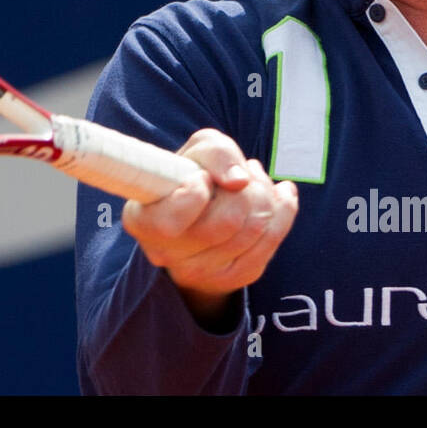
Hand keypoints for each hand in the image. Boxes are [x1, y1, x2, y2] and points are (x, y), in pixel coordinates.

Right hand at [121, 128, 298, 326]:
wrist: (201, 211)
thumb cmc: (193, 174)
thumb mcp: (197, 149)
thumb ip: (216, 152)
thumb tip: (239, 181)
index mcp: (143, 222)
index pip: (175, 218)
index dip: (197, 190)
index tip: (201, 177)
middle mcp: (167, 255)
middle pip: (228, 221)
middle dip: (246, 187)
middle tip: (240, 176)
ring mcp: (201, 273)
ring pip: (255, 229)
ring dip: (264, 194)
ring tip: (253, 183)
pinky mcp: (234, 278)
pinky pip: (273, 240)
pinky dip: (283, 210)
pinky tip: (278, 196)